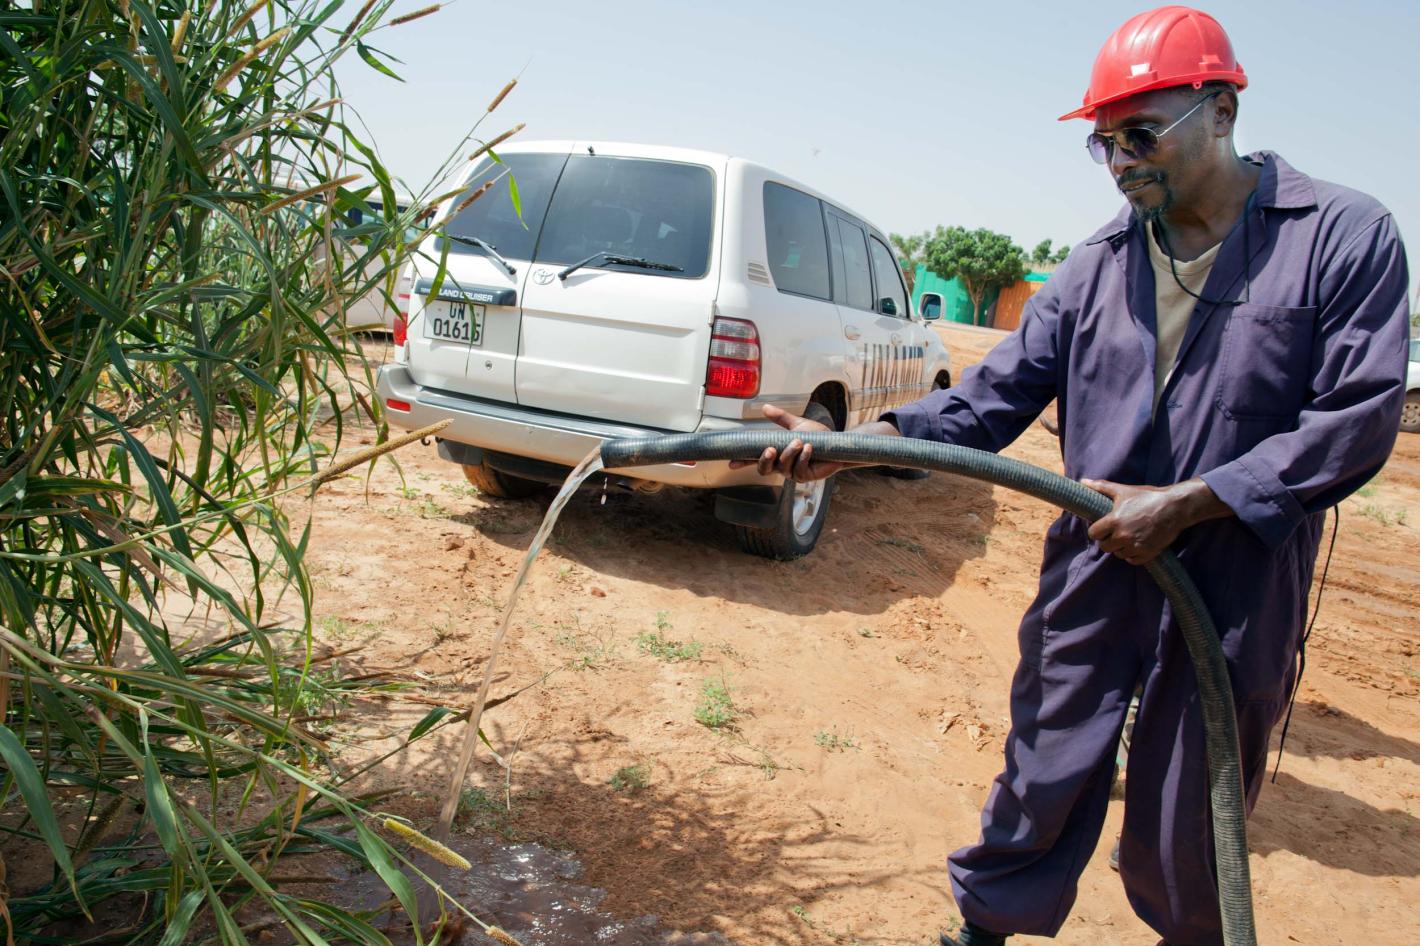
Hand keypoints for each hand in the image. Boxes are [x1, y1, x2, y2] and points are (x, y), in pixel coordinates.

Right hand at [728, 404, 845, 481]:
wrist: (836, 443)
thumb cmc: (816, 436)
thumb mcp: (796, 424)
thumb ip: (780, 418)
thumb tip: (764, 407)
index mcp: (777, 454)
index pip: (756, 459)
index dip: (743, 462)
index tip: (731, 462)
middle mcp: (782, 466)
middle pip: (764, 469)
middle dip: (764, 460)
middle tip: (770, 448)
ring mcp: (793, 473)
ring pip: (783, 467)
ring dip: (789, 453)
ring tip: (799, 441)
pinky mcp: (806, 476)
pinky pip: (799, 470)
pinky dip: (803, 457)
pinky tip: (809, 448)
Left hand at [1082, 477, 1230, 564]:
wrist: (1174, 507)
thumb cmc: (1147, 497)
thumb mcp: (1123, 490)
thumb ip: (1101, 487)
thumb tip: (1083, 482)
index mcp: (1114, 521)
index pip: (1094, 534)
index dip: (1097, 530)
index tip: (1103, 527)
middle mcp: (1123, 536)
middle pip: (1105, 546)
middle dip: (1108, 540)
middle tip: (1116, 532)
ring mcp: (1135, 546)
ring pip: (1118, 554)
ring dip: (1121, 548)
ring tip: (1129, 536)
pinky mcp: (1147, 553)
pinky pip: (1132, 560)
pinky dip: (1133, 555)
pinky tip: (1137, 544)